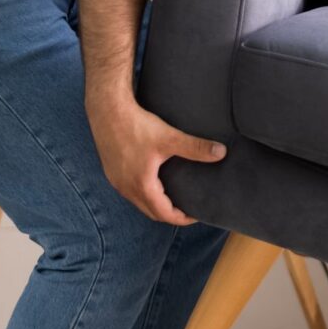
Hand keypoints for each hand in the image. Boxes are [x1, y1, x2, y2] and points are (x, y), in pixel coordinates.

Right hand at [89, 97, 224, 224]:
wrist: (106, 110)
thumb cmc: (135, 125)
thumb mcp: (169, 137)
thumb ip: (195, 148)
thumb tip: (221, 152)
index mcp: (141, 186)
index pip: (163, 214)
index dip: (181, 219)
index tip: (196, 215)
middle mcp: (125, 188)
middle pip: (150, 212)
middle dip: (170, 214)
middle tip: (188, 209)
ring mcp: (116, 180)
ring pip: (138, 202)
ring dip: (156, 204)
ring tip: (173, 197)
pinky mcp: (111, 171)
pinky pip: (130, 191)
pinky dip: (144, 193)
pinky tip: (153, 181)